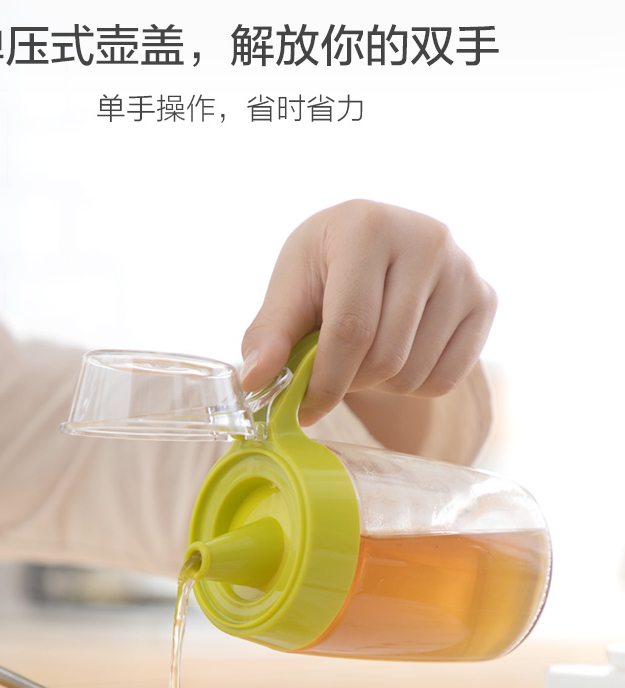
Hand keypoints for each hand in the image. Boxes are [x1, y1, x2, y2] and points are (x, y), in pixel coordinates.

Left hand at [240, 200, 496, 426]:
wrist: (378, 249)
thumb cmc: (325, 269)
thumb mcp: (289, 290)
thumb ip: (269, 335)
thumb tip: (255, 381)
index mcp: (367, 227)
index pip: (350, 328)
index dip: (325, 381)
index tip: (304, 408)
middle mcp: (425, 238)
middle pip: (386, 356)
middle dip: (351, 382)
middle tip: (334, 374)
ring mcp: (464, 269)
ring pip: (415, 373)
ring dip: (381, 386)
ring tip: (366, 357)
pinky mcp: (485, 299)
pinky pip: (446, 379)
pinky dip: (415, 386)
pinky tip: (400, 355)